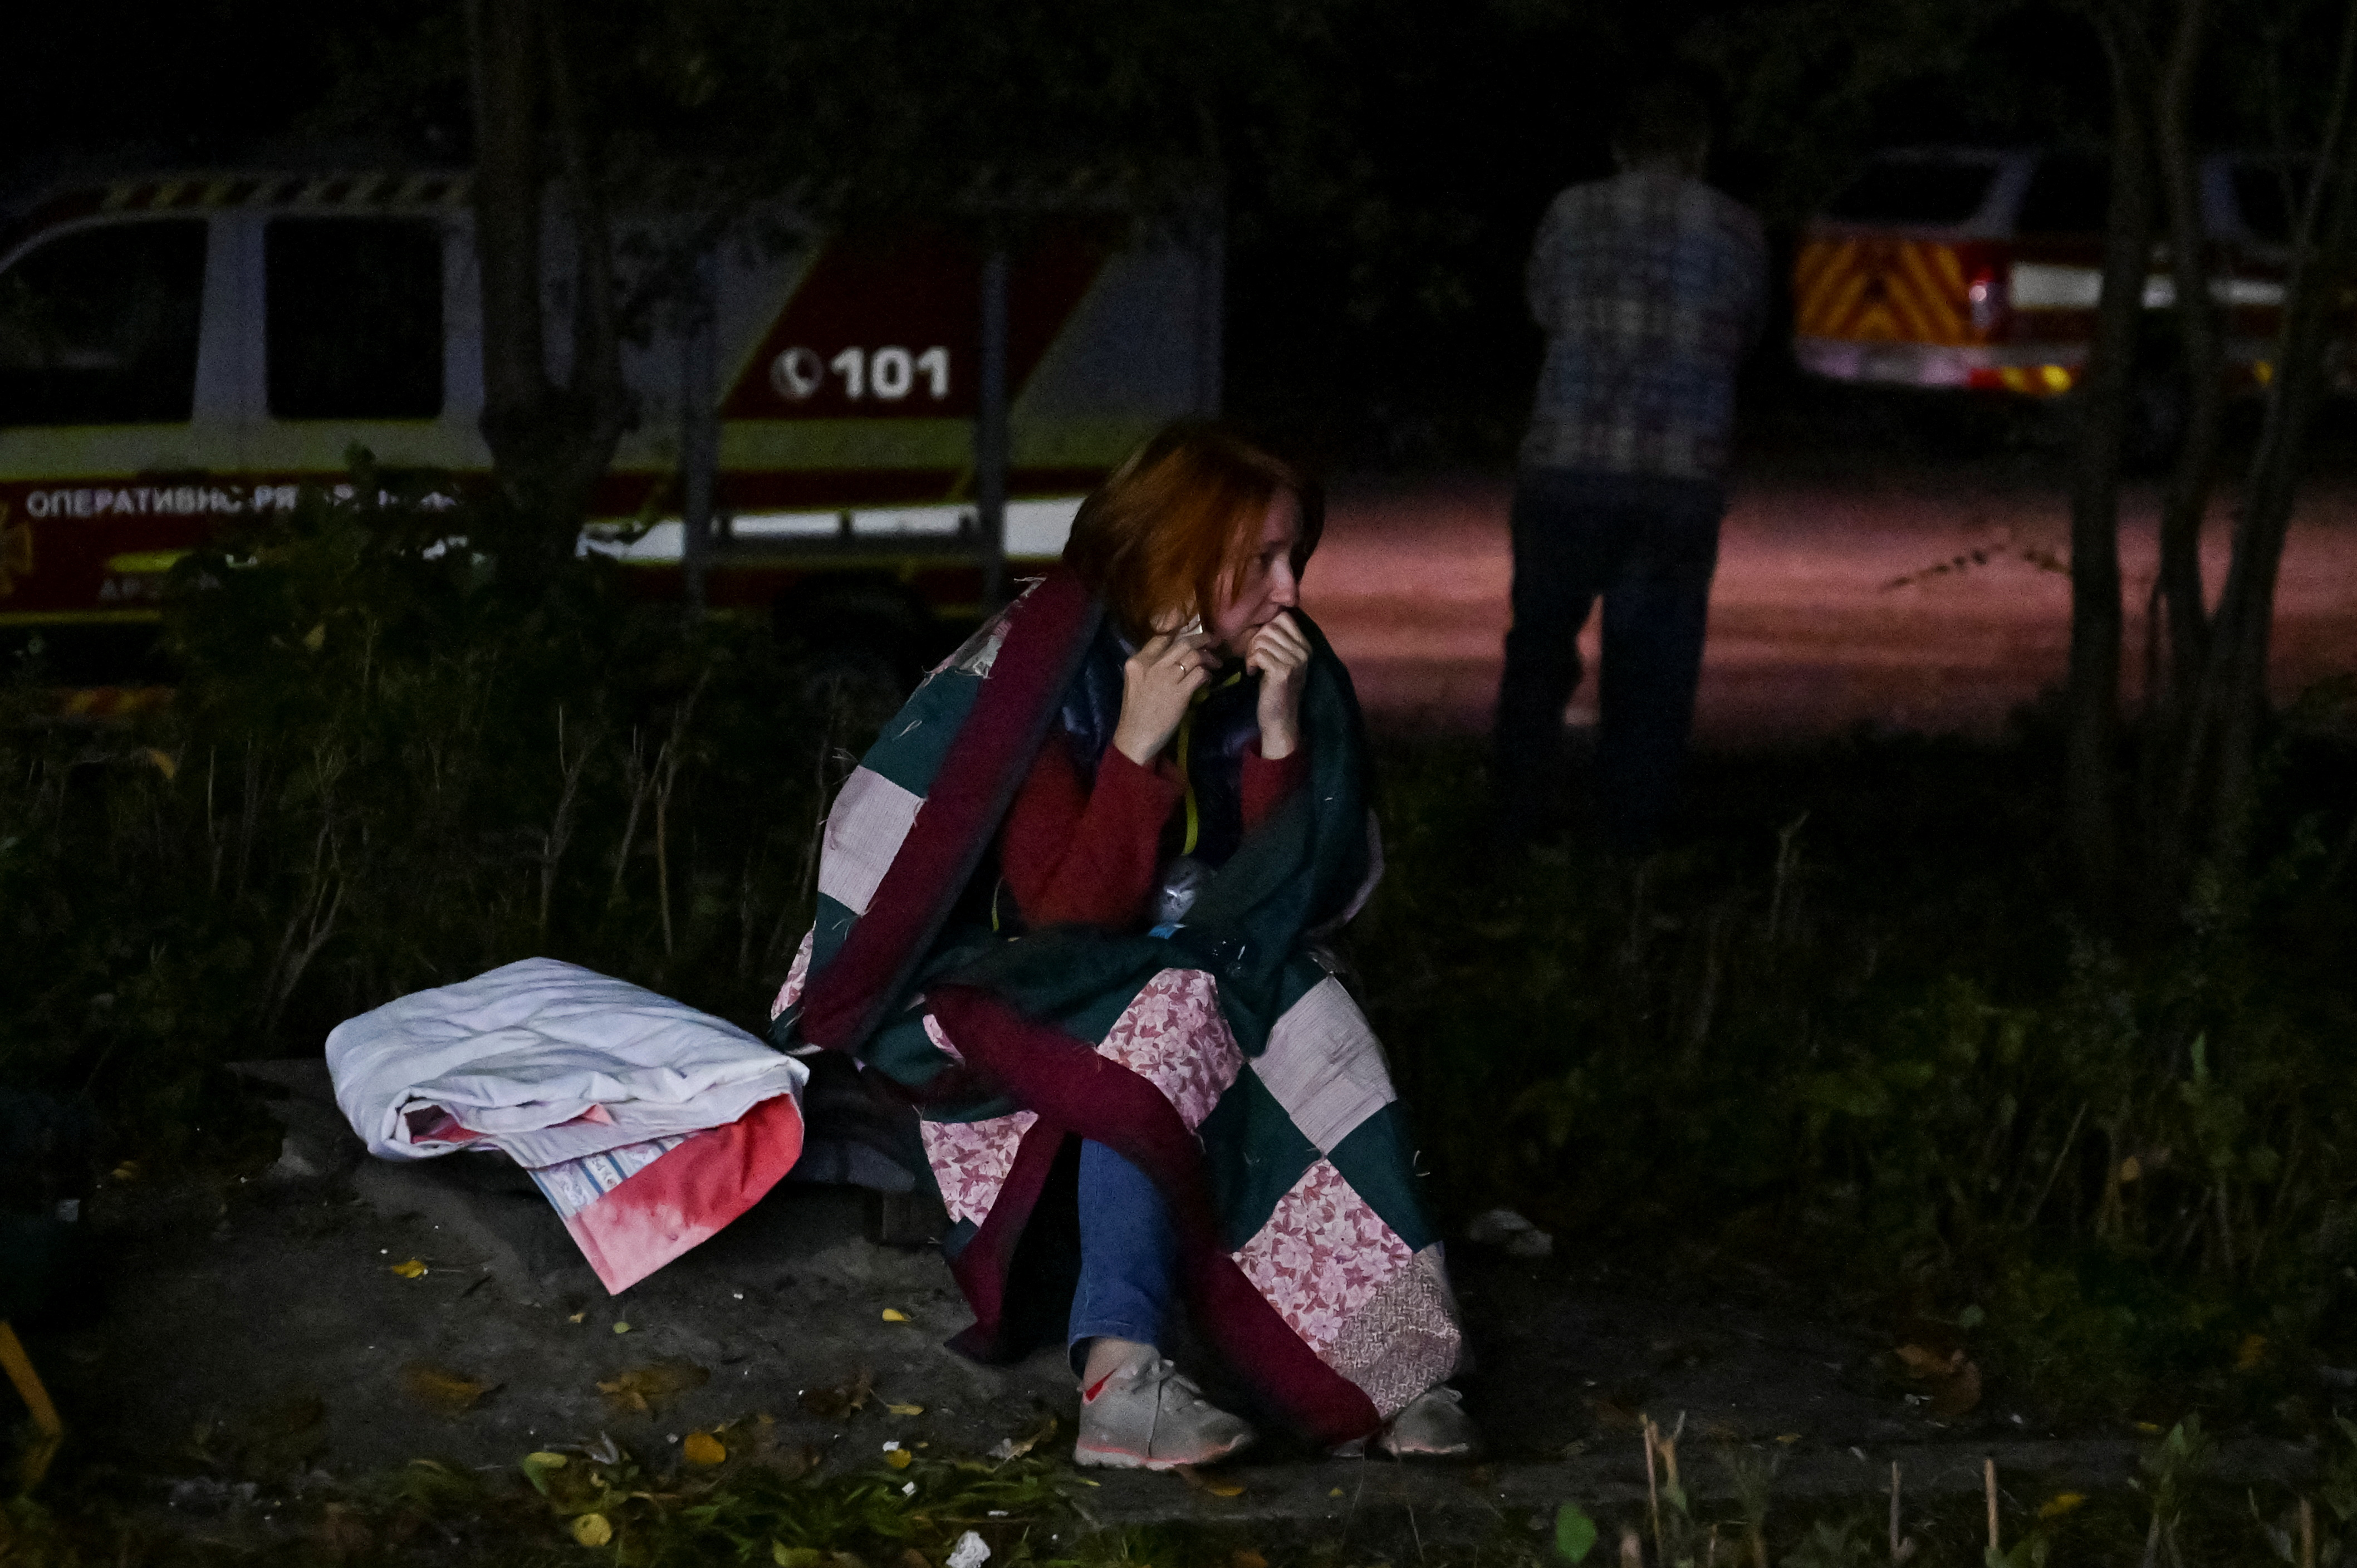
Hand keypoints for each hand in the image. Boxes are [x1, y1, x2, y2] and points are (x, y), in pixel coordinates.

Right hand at [1112, 630, 1220, 765]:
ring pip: (1194, 656)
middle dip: (1202, 639)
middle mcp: (1152, 665)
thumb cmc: (1136, 711)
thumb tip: (1176, 654)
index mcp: (1138, 661)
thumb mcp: (1136, 681)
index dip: (1181, 630)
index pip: (1162, 637)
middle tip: (1212, 641)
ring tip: (1215, 662)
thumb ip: (1151, 665)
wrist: (1136, 735)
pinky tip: (1208, 678)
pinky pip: (1200, 674)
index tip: (1193, 631)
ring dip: (1209, 657)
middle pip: (1183, 642)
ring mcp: (1166, 678)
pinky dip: (1207, 674)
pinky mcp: (1180, 693)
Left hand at [1246, 611, 1310, 759]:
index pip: (1284, 617)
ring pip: (1263, 639)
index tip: (1262, 645)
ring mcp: (1295, 661)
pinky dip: (1250, 662)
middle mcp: (1303, 651)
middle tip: (1254, 658)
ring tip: (1254, 666)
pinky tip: (1253, 674)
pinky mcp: (1282, 671)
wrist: (1281, 720)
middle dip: (1255, 640)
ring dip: (1251, 652)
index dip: (1266, 627)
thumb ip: (1278, 641)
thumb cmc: (1276, 690)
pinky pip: (1259, 653)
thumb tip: (1264, 620)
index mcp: (1305, 646)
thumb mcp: (1283, 661)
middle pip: (1271, 626)